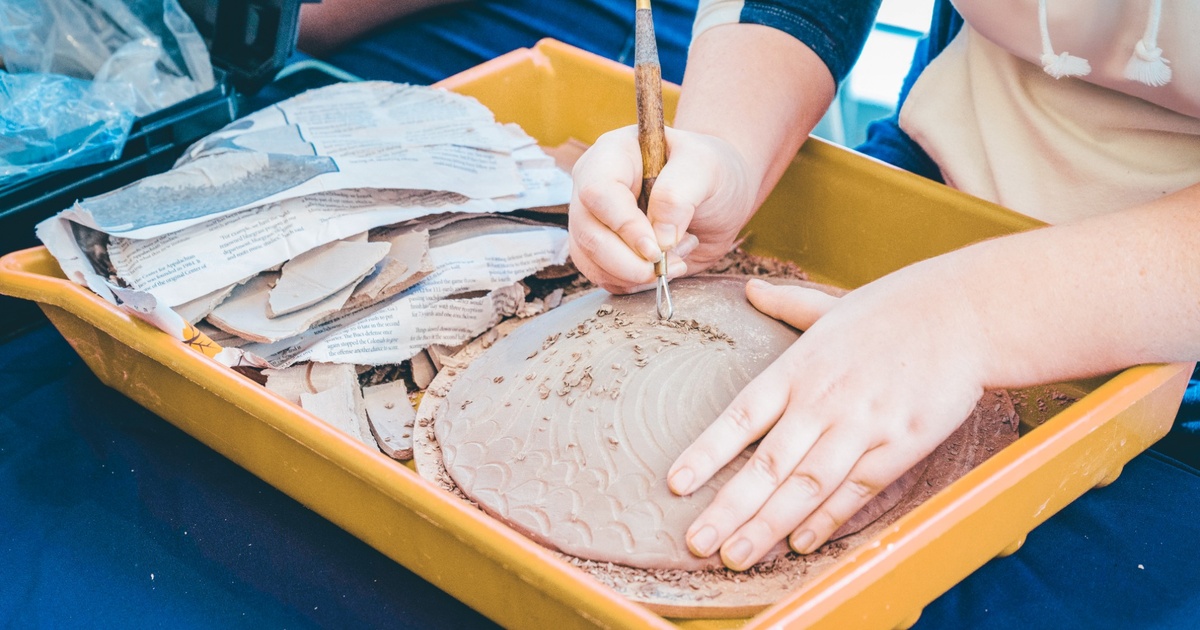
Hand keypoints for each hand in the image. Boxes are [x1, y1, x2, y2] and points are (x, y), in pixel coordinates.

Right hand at [567, 125, 756, 292]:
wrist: (719, 195)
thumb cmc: (711, 171)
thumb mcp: (706, 168)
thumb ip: (679, 195)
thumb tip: (658, 238)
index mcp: (613, 154)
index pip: (598, 191)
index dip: (623, 225)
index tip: (656, 248)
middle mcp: (594, 185)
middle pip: (588, 232)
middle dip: (626, 261)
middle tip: (664, 266)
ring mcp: (595, 219)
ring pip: (589, 259)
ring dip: (632, 274)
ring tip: (674, 259)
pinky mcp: (603, 248)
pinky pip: (602, 275)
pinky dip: (633, 283)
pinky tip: (664, 267)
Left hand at [667, 271, 990, 569]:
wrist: (966, 314)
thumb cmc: (896, 309)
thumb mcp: (832, 305)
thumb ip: (787, 305)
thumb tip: (751, 289)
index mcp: (799, 367)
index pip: (740, 416)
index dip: (706, 453)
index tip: (676, 484)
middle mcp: (822, 400)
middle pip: (767, 464)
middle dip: (729, 507)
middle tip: (697, 543)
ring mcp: (862, 426)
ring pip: (807, 486)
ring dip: (769, 525)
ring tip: (737, 554)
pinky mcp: (901, 444)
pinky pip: (856, 490)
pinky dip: (827, 520)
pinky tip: (799, 543)